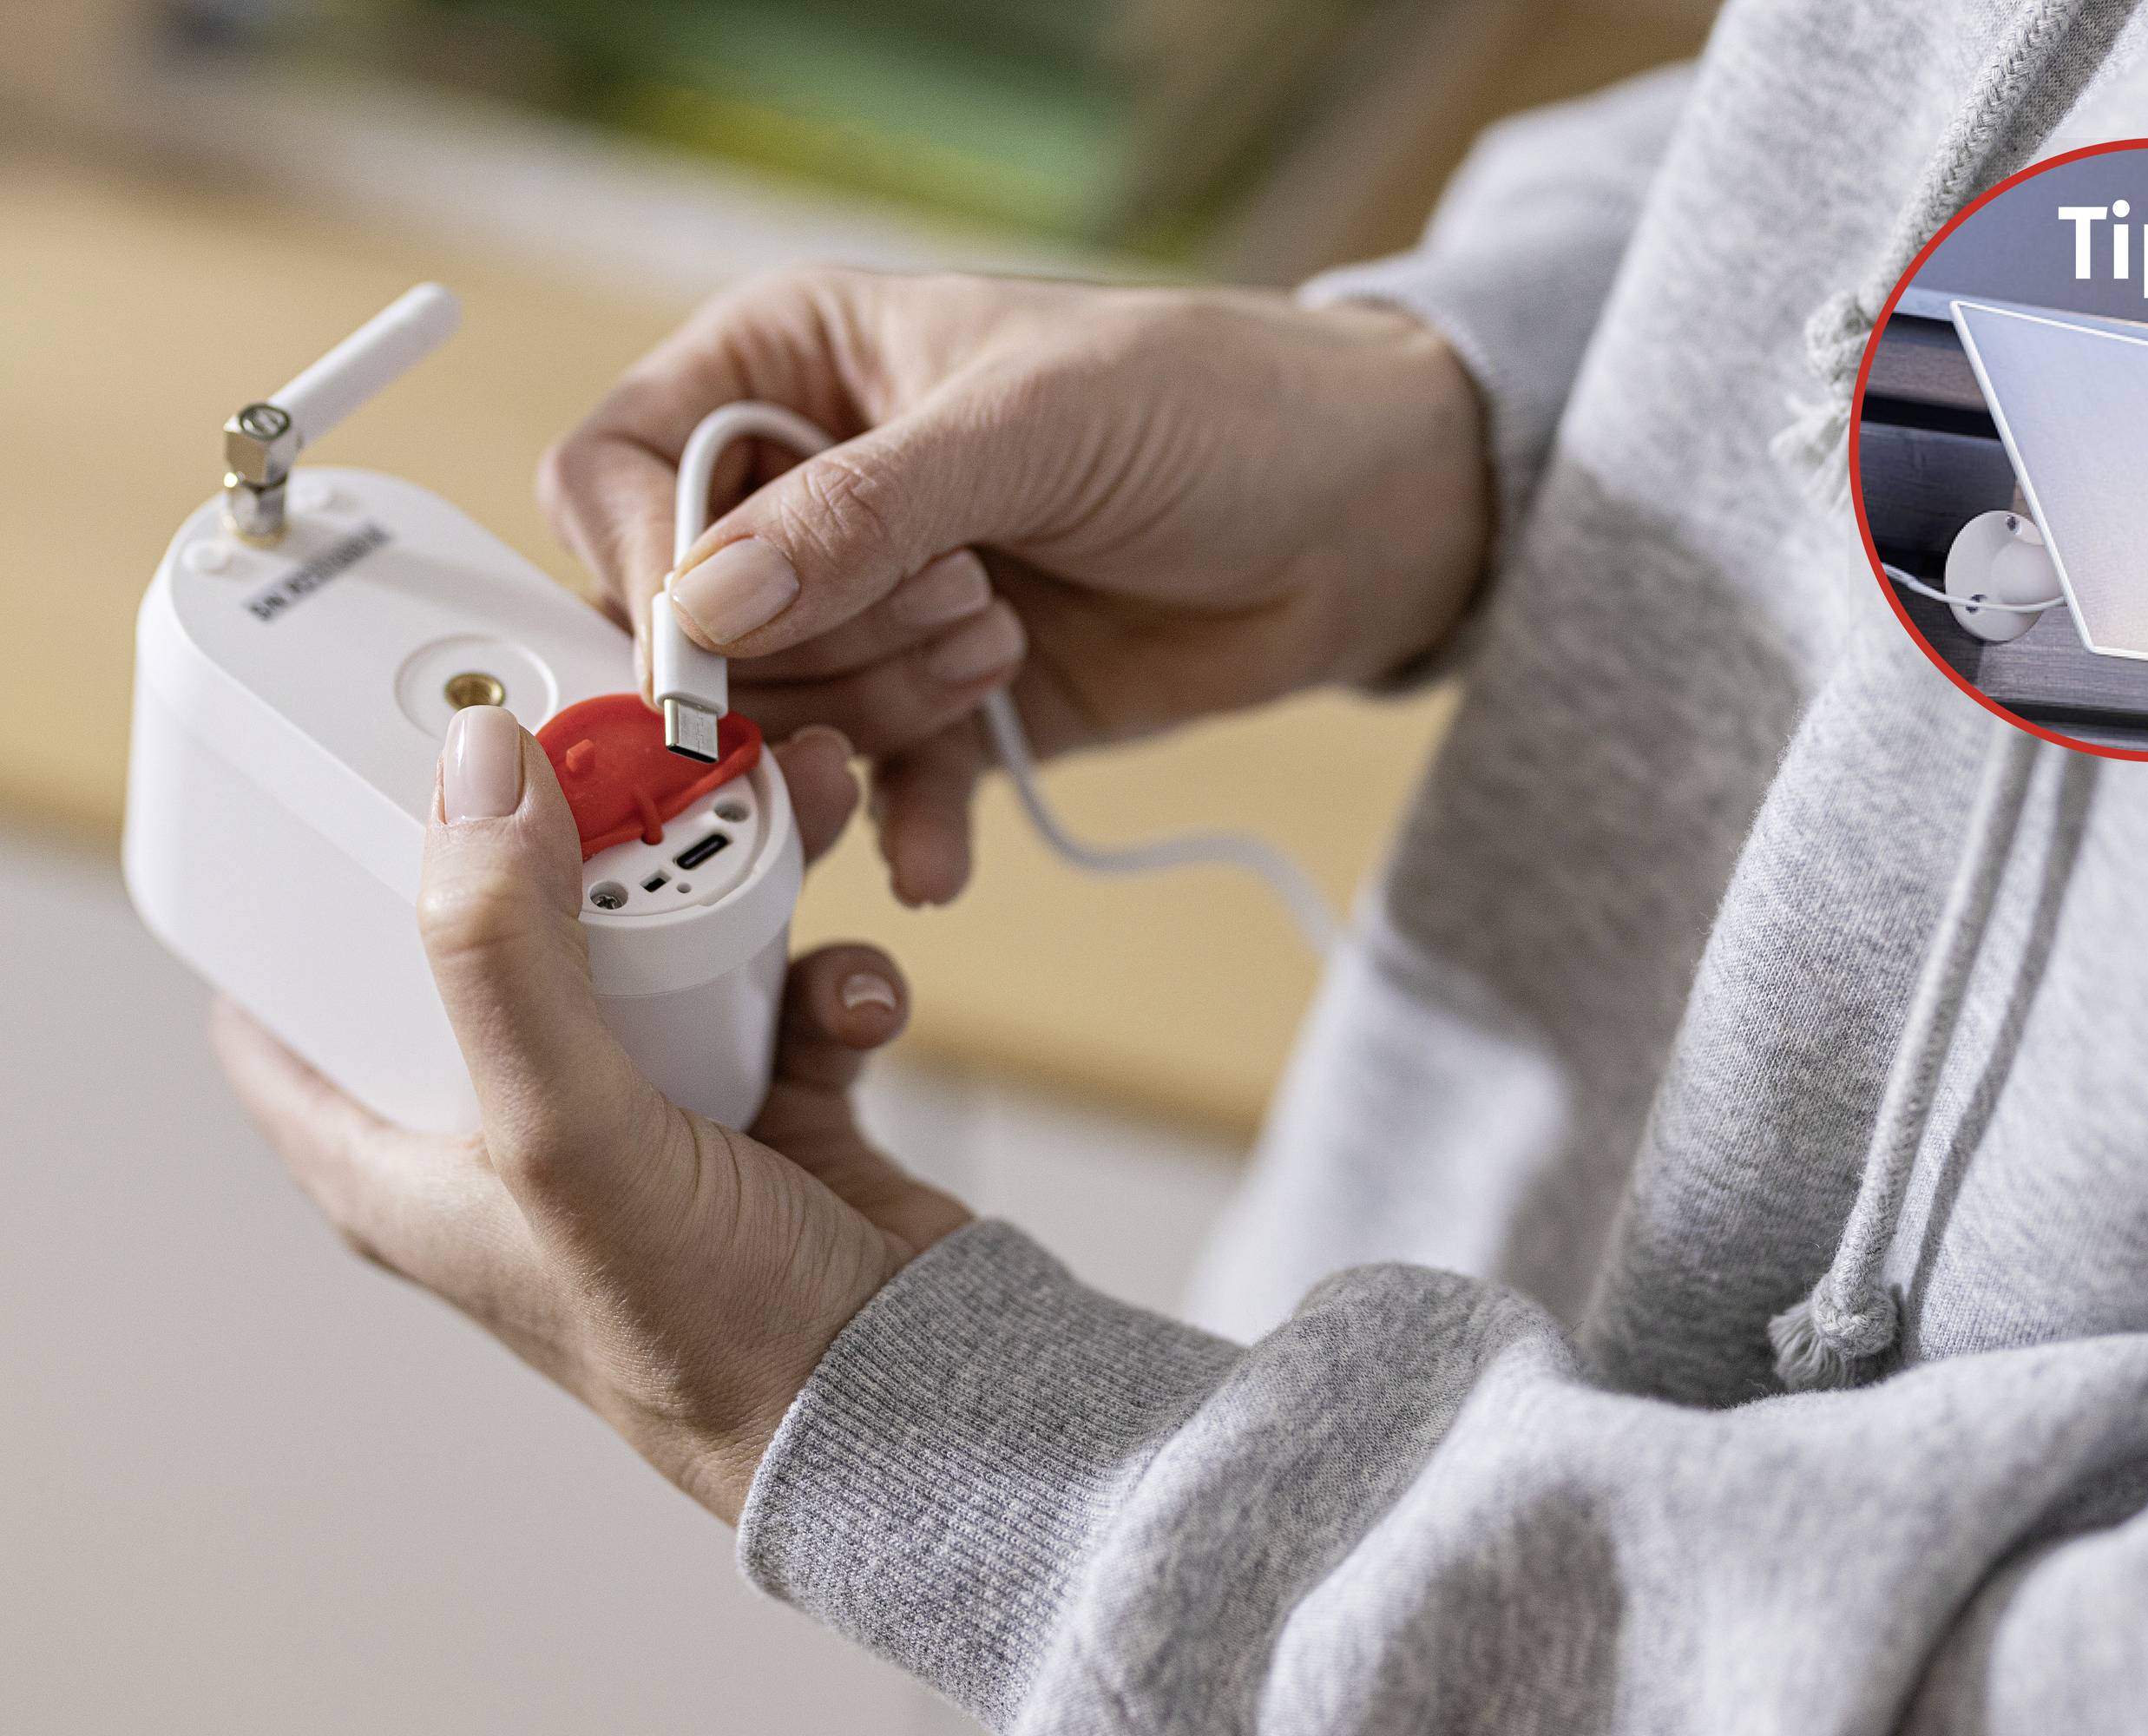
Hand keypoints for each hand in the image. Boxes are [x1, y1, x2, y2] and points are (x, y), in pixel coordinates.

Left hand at [211, 708, 970, 1521]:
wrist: (911, 1402)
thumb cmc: (709, 1338)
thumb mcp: (568, 1137)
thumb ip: (502, 952)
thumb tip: (473, 768)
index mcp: (407, 1163)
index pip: (293, 1004)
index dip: (310, 881)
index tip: (365, 765)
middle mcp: (516, 1136)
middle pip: (507, 934)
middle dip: (578, 833)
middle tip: (629, 750)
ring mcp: (646, 1121)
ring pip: (662, 940)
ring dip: (731, 872)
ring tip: (789, 810)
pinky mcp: (763, 1113)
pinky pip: (778, 992)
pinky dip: (822, 973)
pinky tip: (854, 996)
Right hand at [539, 268, 1489, 904]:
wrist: (1367, 515)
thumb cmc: (1215, 405)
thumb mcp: (1035, 426)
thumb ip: (864, 512)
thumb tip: (704, 605)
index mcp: (794, 359)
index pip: (621, 466)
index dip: (646, 561)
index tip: (708, 639)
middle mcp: (814, 485)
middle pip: (690, 618)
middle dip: (808, 646)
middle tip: (957, 606)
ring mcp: (878, 603)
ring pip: (781, 712)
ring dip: (878, 715)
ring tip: (1003, 650)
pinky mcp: (949, 702)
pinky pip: (879, 786)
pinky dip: (907, 824)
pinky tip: (942, 857)